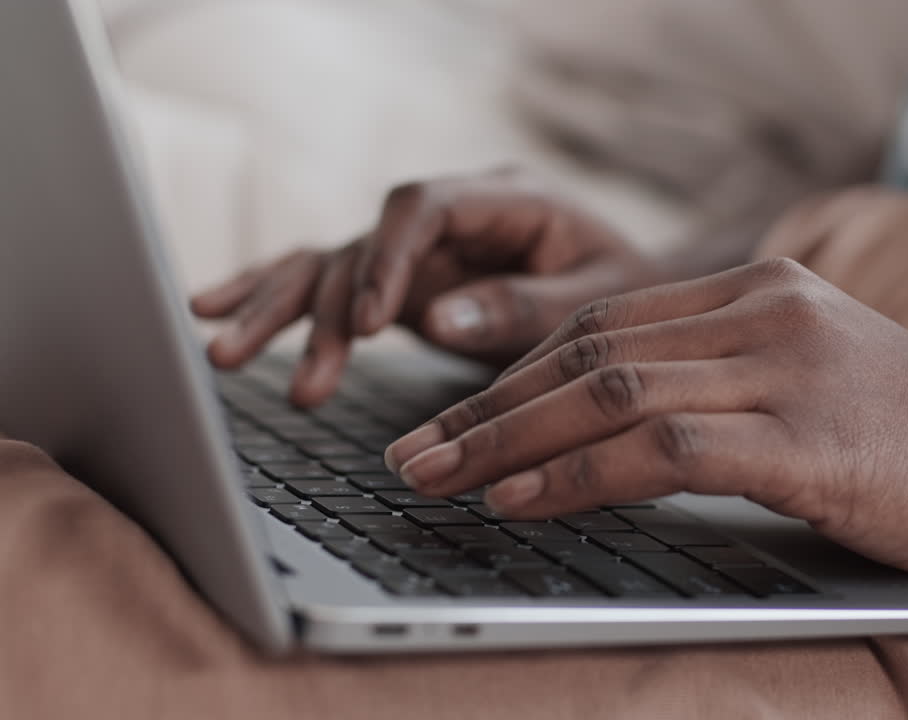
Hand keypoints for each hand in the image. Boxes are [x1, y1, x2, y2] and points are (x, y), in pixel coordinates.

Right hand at [191, 173, 666, 405]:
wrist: (628, 294)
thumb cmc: (621, 291)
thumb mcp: (595, 300)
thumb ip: (523, 307)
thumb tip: (436, 320)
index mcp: (506, 198)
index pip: (425, 209)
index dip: (387, 261)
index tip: (370, 325)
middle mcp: (451, 216)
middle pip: (362, 240)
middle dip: (310, 301)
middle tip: (252, 355)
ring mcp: (420, 249)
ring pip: (332, 265)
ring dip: (277, 310)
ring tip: (223, 356)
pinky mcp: (400, 283)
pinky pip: (330, 286)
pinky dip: (278, 302)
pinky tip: (215, 313)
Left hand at [384, 258, 907, 577]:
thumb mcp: (807, 383)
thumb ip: (717, 384)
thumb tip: (610, 429)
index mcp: (758, 289)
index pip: (603, 319)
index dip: (513, 371)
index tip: (451, 416)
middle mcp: (764, 312)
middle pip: (588, 348)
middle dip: (485, 405)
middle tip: (411, 451)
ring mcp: (786, 368)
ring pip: (611, 391)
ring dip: (508, 440)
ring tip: (435, 479)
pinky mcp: (807, 438)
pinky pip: (663, 448)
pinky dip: (580, 476)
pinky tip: (522, 500)